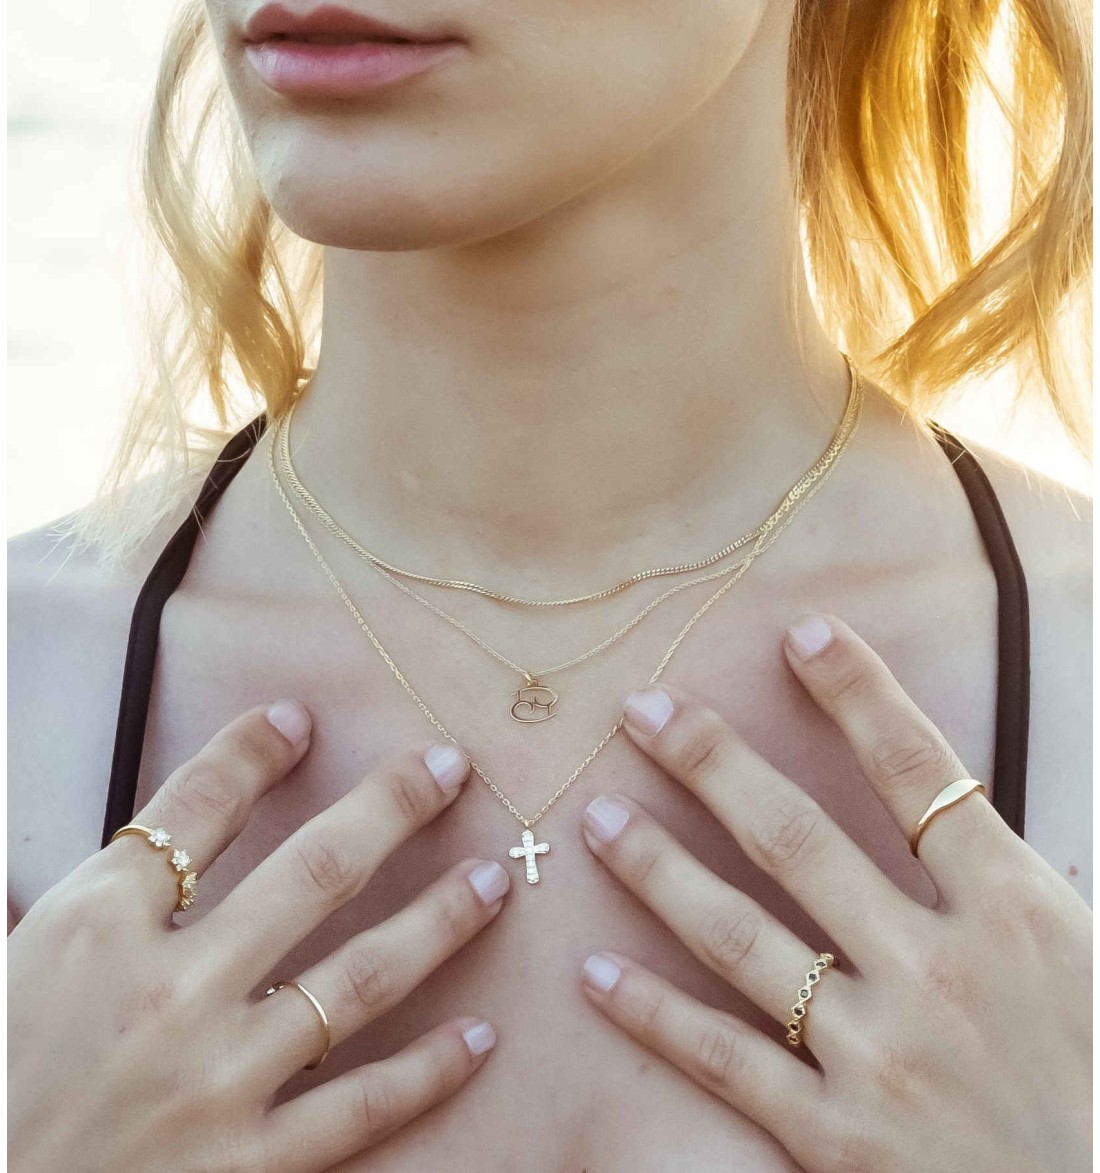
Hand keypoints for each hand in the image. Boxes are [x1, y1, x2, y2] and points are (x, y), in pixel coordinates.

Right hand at [9, 701, 508, 1172]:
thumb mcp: (5, 966)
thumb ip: (45, 900)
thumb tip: (54, 853)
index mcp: (96, 929)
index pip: (196, 807)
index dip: (254, 751)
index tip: (300, 718)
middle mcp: (170, 992)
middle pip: (313, 870)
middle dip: (391, 807)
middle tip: (450, 768)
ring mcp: (218, 1080)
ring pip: (359, 979)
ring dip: (439, 921)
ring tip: (493, 881)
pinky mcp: (245, 1167)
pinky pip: (359, 1108)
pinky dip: (428, 1071)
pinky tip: (480, 1036)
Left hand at [578, 614, 1090, 1172]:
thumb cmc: (1096, 1075)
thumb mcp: (1085, 957)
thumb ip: (1011, 876)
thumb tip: (952, 798)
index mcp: (1017, 915)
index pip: (921, 773)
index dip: (859, 694)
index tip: (801, 634)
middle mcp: (940, 973)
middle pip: (800, 839)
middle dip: (714, 764)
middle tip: (645, 709)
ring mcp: (882, 1057)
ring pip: (741, 938)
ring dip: (658, 869)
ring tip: (597, 817)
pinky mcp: (837, 1139)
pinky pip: (724, 1059)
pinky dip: (654, 1012)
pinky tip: (594, 969)